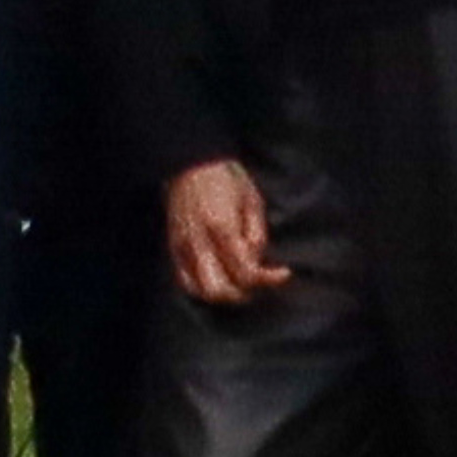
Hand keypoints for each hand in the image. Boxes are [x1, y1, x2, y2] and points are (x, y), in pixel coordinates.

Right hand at [163, 159, 281, 305]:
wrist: (189, 163)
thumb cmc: (226, 179)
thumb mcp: (253, 201)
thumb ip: (256, 234)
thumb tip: (257, 260)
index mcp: (222, 229)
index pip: (246, 272)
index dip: (268, 279)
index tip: (284, 273)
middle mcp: (199, 243)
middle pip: (220, 290)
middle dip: (242, 293)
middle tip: (256, 283)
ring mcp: (182, 247)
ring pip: (199, 290)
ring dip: (221, 293)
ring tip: (236, 284)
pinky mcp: (172, 246)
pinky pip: (182, 280)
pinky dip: (200, 287)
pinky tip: (215, 278)